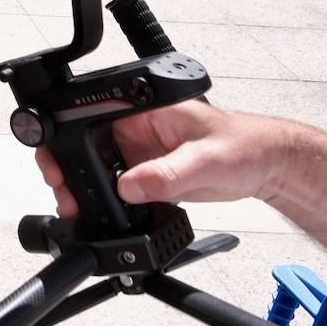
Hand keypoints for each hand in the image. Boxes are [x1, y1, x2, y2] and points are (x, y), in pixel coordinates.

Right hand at [33, 100, 285, 216]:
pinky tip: (103, 215)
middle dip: (68, 169)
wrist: (267, 167)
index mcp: (141, 110)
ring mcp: (139, 152)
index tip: (59, 163)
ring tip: (78, 209)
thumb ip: (166, 173)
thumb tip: (128, 187)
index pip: (89, 115)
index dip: (66, 137)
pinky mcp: (147, 174)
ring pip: (97, 169)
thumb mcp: (205, 159)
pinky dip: (107, 203)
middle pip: (85, 145)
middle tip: (66, 194)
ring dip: (85, 189)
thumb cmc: (244, 145)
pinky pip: (118, 188)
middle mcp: (134, 128)